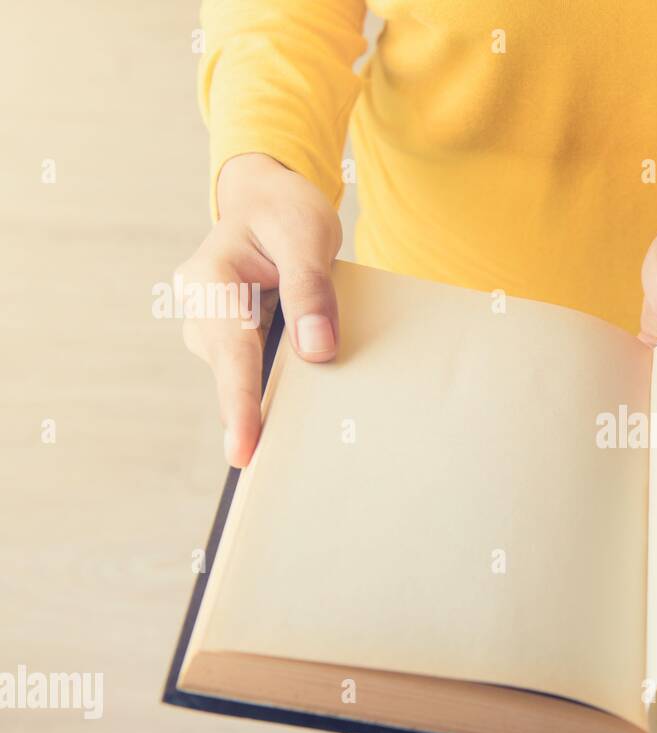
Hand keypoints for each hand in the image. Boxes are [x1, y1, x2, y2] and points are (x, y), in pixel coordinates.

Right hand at [177, 152, 341, 466]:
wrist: (270, 202)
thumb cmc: (286, 213)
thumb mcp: (307, 236)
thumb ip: (310, 290)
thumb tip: (316, 349)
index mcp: (211, 278)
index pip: (230, 350)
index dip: (240, 403)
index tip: (243, 450)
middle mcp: (200, 308)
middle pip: (232, 372)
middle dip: (252, 415)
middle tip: (272, 468)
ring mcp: (212, 327)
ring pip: (243, 376)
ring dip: (270, 401)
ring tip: (294, 438)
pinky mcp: (232, 340)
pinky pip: (253, 372)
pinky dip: (277, 388)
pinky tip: (300, 408)